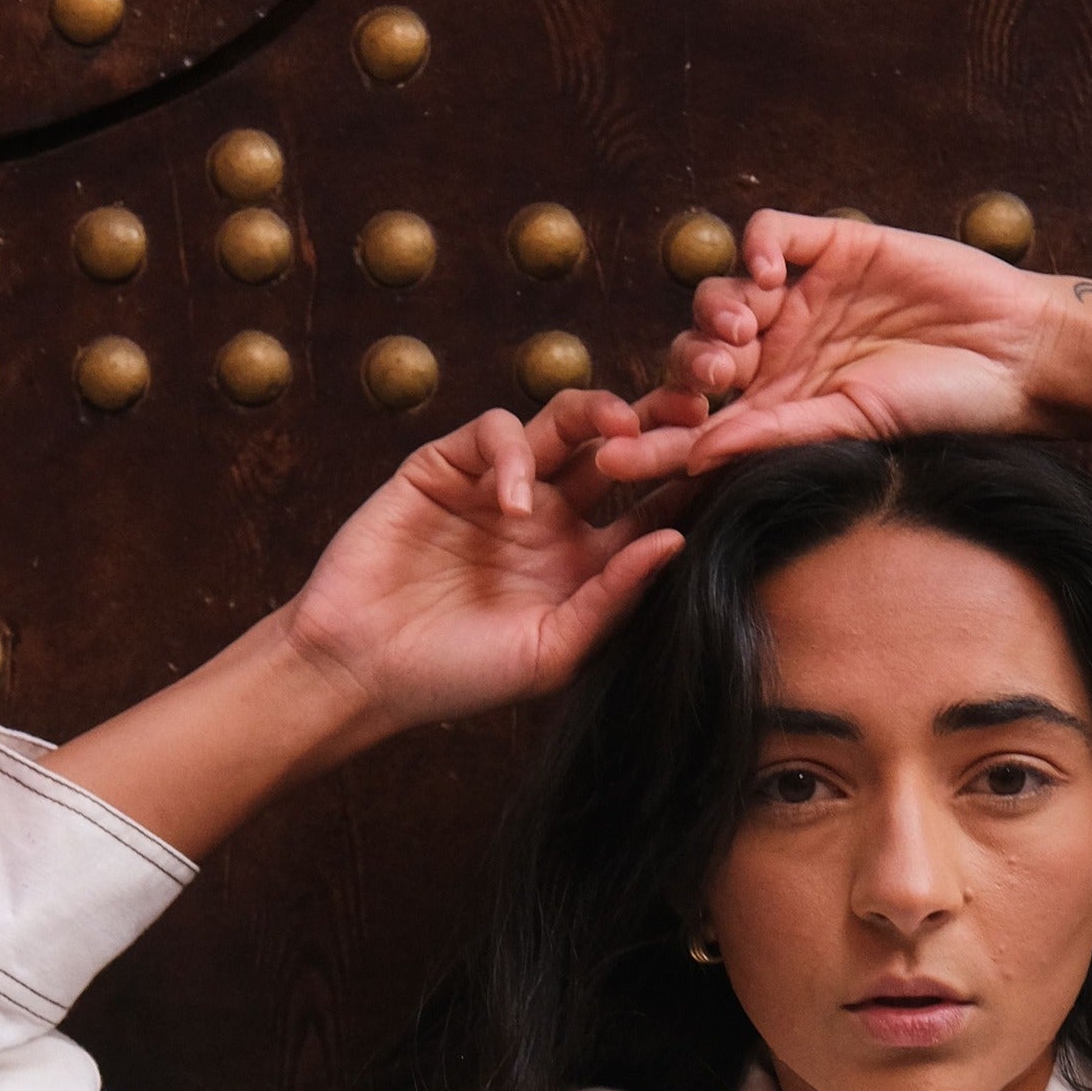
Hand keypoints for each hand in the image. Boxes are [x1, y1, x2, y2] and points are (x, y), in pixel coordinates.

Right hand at [282, 385, 704, 732]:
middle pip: (618, 451)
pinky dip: (514, 455)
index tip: (730, 467)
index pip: (651, 508)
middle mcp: (552, 517)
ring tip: (621, 431)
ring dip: (599, 414)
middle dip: (656, 427)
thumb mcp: (552, 650)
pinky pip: (497, 432)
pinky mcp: (448, 465)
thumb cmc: (458, 678)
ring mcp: (502, 486)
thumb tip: (677, 539)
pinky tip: (515, 504)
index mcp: (586, 562)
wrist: (361, 669)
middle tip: (694, 412)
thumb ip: (613, 596)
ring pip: (565, 422)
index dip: (686, 485)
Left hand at [594, 212, 1062, 476]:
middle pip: (697, 353)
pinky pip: (768, 233)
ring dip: (719, 311)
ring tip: (748, 333)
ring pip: (722, 291)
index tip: (612, 458)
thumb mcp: (850, 429)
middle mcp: (782, 354)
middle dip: (691, 369)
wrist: (1013, 355)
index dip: (654, 438)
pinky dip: (756, 246)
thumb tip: (697, 457)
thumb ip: (773, 435)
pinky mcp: (830, 245)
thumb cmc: (943, 410)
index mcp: (778, 410)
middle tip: (715, 381)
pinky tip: (770, 272)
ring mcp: (803, 297)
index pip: (700, 424)